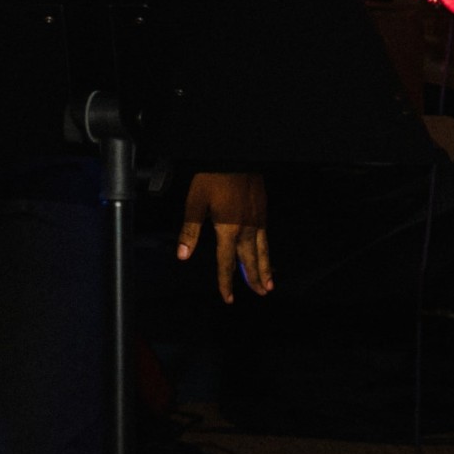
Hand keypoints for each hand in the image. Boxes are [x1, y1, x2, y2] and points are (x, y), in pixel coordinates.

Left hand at [176, 172, 272, 302]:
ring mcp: (257, 218)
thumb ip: (190, 231)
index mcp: (228, 229)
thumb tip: (183, 255)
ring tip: (270, 283)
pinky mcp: (262, 208)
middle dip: (254, 279)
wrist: (234, 155)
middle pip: (250, 259)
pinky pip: (266, 235)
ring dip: (266, 268)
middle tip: (261, 294)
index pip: (226, 262)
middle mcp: (245, 227)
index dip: (226, 282)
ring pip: (263, 249)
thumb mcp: (195, 202)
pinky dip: (267, 249)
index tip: (228, 297)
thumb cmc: (212, 176)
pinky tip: (266, 251)